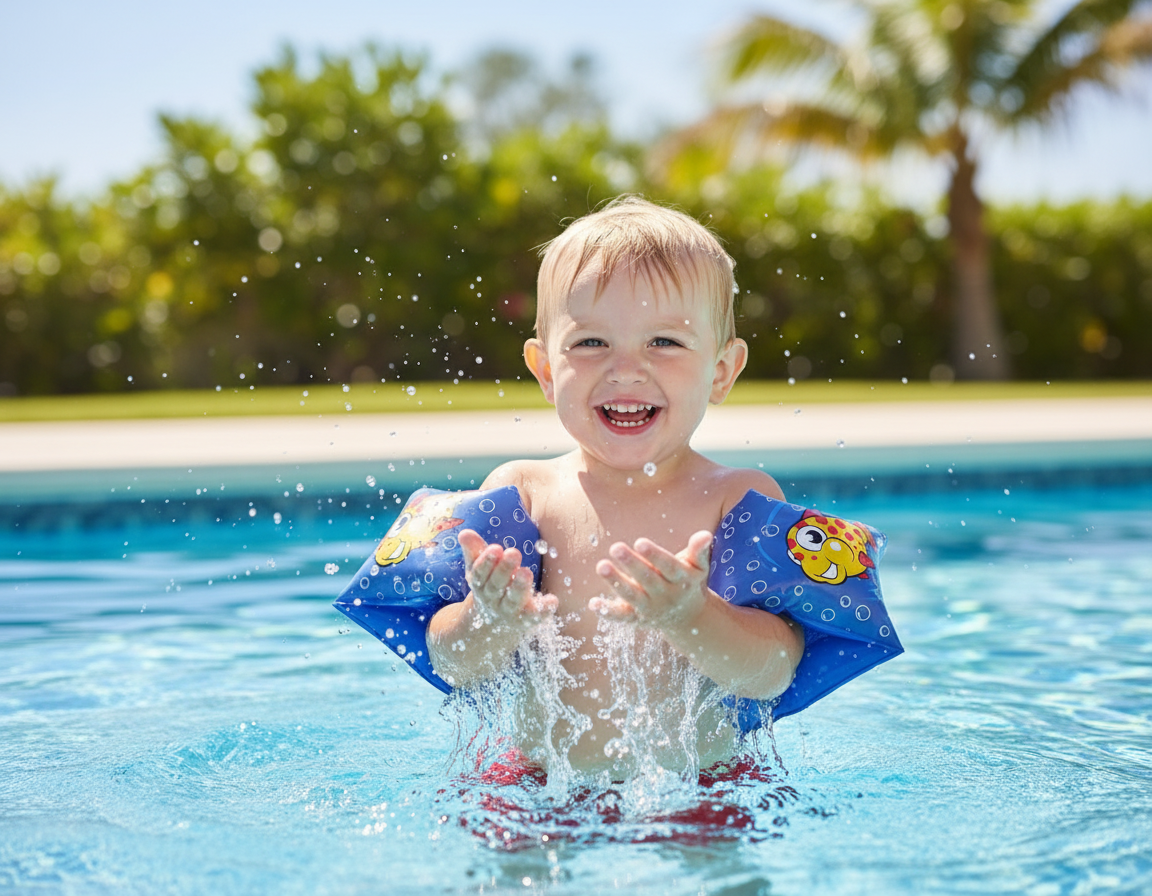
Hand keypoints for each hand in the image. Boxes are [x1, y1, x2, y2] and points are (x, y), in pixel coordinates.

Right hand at [459, 529, 556, 629]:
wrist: (492, 627)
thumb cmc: (489, 587)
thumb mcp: (478, 570)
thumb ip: (473, 551)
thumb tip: (464, 533)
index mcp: (480, 586)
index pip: (480, 574)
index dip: (487, 562)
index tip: (496, 548)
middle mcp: (493, 601)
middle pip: (497, 586)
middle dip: (504, 570)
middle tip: (514, 552)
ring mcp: (510, 612)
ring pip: (513, 601)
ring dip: (520, 587)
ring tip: (526, 571)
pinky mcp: (527, 619)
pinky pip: (535, 616)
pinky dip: (544, 610)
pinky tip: (552, 600)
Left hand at [590, 530, 713, 630]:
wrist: (689, 619)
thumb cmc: (689, 581)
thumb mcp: (698, 567)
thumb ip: (699, 551)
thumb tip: (705, 534)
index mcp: (682, 580)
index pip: (668, 566)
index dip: (655, 555)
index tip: (640, 542)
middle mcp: (666, 596)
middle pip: (648, 580)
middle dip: (632, 564)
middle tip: (615, 547)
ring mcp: (650, 609)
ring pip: (632, 597)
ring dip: (616, 582)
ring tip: (601, 565)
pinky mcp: (637, 619)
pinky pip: (622, 616)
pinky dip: (607, 612)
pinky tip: (593, 603)